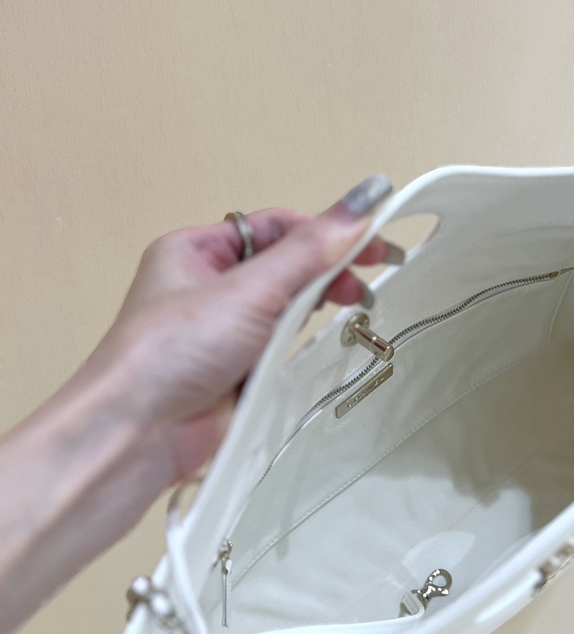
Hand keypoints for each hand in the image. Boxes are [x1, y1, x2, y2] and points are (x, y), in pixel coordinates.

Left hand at [89, 175, 394, 482]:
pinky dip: (300, 345)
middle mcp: (205, 288)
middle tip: (368, 284)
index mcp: (194, 251)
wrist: (139, 433)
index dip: (325, 232)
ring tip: (354, 309)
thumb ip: (311, 249)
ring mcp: (220, 333)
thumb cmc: (173, 351)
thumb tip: (365, 200)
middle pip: (283, 267)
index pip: (275, 228)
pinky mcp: (233, 373)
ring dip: (315, 307)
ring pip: (283, 309)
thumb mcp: (250, 288)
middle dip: (326, 271)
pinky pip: (278, 349)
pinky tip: (321, 343)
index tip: (374, 241)